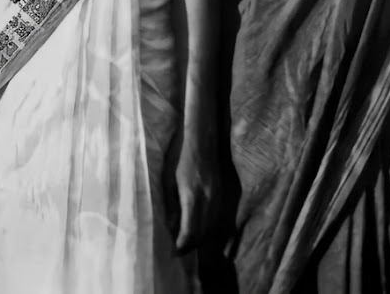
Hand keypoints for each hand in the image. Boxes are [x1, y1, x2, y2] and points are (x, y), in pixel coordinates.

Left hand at [167, 134, 217, 253]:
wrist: (201, 136)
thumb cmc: (179, 155)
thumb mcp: (168, 180)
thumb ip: (170, 205)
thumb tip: (169, 227)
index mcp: (192, 195)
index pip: (190, 231)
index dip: (182, 246)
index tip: (172, 252)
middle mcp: (208, 198)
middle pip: (203, 233)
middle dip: (191, 246)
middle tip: (177, 252)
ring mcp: (217, 195)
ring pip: (212, 226)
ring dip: (200, 238)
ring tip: (187, 243)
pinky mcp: (221, 191)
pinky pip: (216, 216)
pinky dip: (207, 227)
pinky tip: (199, 228)